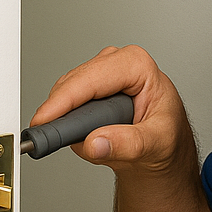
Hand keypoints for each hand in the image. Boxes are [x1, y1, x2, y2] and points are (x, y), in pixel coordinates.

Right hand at [30, 45, 196, 176]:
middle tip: (47, 140)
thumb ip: (127, 145)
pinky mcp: (91, 86)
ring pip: (66, 92)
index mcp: (137, 66)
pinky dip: (68, 121)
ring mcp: (102, 73)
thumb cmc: (167, 138)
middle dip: (61, 113)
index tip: (43, 121)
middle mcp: (117, 62)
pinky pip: (67, 100)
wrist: (166, 148)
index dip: (63, 101)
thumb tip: (94, 143)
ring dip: (66, 119)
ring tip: (74, 141)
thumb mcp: (156, 145)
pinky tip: (82, 135)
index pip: (90, 80)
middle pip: (73, 84)